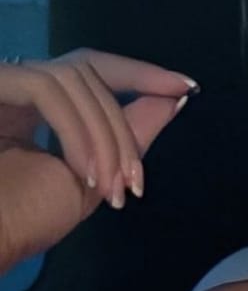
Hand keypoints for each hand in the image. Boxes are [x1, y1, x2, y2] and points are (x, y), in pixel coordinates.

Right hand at [0, 48, 197, 273]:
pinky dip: (75, 131)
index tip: (186, 87)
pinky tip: (83, 172)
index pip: (91, 72)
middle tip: (137, 179)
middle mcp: (17, 85)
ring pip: (72, 79)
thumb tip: (173, 99)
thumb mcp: (91, 178)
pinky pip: (45, 90)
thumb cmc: (25, 220)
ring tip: (110, 188)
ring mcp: (2, 82)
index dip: (139, 73)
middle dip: (122, 125)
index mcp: (36, 103)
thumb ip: (129, 136)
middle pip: (86, 71)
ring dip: (103, 138)